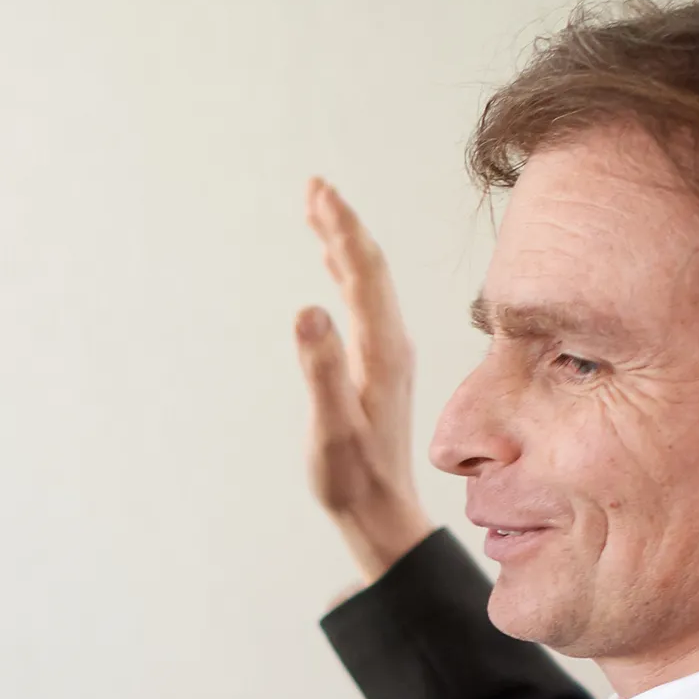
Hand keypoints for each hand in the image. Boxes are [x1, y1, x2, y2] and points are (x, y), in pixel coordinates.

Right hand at [296, 176, 435, 578]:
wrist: (381, 512)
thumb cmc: (351, 478)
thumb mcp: (331, 427)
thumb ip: (321, 369)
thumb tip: (307, 310)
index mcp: (380, 350)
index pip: (363, 272)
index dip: (341, 229)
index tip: (320, 191)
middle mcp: (390, 342)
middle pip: (369, 267)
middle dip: (342, 223)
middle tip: (315, 185)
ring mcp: (385, 352)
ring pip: (367, 282)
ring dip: (343, 243)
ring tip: (318, 209)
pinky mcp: (377, 365)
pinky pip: (364, 303)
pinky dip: (345, 273)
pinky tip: (333, 268)